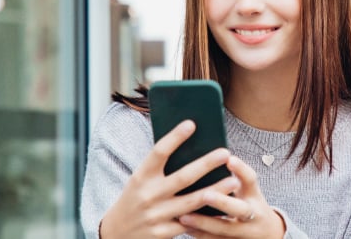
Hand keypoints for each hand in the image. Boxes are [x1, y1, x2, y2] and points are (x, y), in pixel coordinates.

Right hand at [100, 120, 241, 238]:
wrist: (117, 233)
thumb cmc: (135, 199)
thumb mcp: (140, 180)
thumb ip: (160, 167)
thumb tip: (190, 146)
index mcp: (141, 177)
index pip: (159, 152)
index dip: (174, 137)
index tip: (191, 124)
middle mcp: (149, 195)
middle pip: (182, 177)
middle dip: (206, 164)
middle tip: (225, 153)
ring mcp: (156, 215)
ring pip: (192, 202)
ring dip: (215, 191)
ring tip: (234, 181)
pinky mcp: (163, 232)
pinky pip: (191, 223)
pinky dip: (208, 216)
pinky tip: (224, 208)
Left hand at [177, 155, 286, 238]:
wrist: (266, 234)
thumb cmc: (248, 203)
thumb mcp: (246, 190)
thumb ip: (231, 178)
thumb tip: (203, 157)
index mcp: (254, 195)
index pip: (251, 180)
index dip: (242, 169)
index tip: (229, 158)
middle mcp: (252, 214)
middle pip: (240, 209)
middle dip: (222, 202)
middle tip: (205, 194)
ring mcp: (244, 231)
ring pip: (224, 229)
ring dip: (204, 223)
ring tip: (183, 216)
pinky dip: (199, 234)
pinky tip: (183, 227)